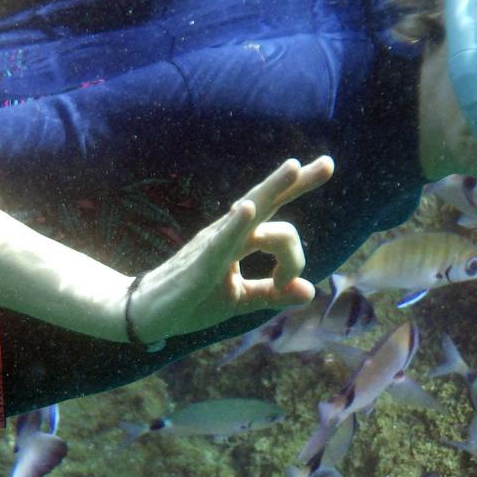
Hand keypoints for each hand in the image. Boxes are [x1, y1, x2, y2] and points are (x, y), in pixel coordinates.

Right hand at [128, 155, 333, 343]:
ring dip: (272, 189)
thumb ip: (272, 293)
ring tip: (294, 166)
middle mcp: (228, 233)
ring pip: (248, 212)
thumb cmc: (191, 300)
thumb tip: (310, 291)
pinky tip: (246, 209)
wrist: (148, 314)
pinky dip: (235, 225)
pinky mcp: (201, 264)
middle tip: (328, 163)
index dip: (298, 211)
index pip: (275, 216)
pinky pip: (221, 242)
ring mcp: (214, 244)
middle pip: (266, 200)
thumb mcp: (238, 299)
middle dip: (296, 181)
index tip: (311, 215)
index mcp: (238, 240)